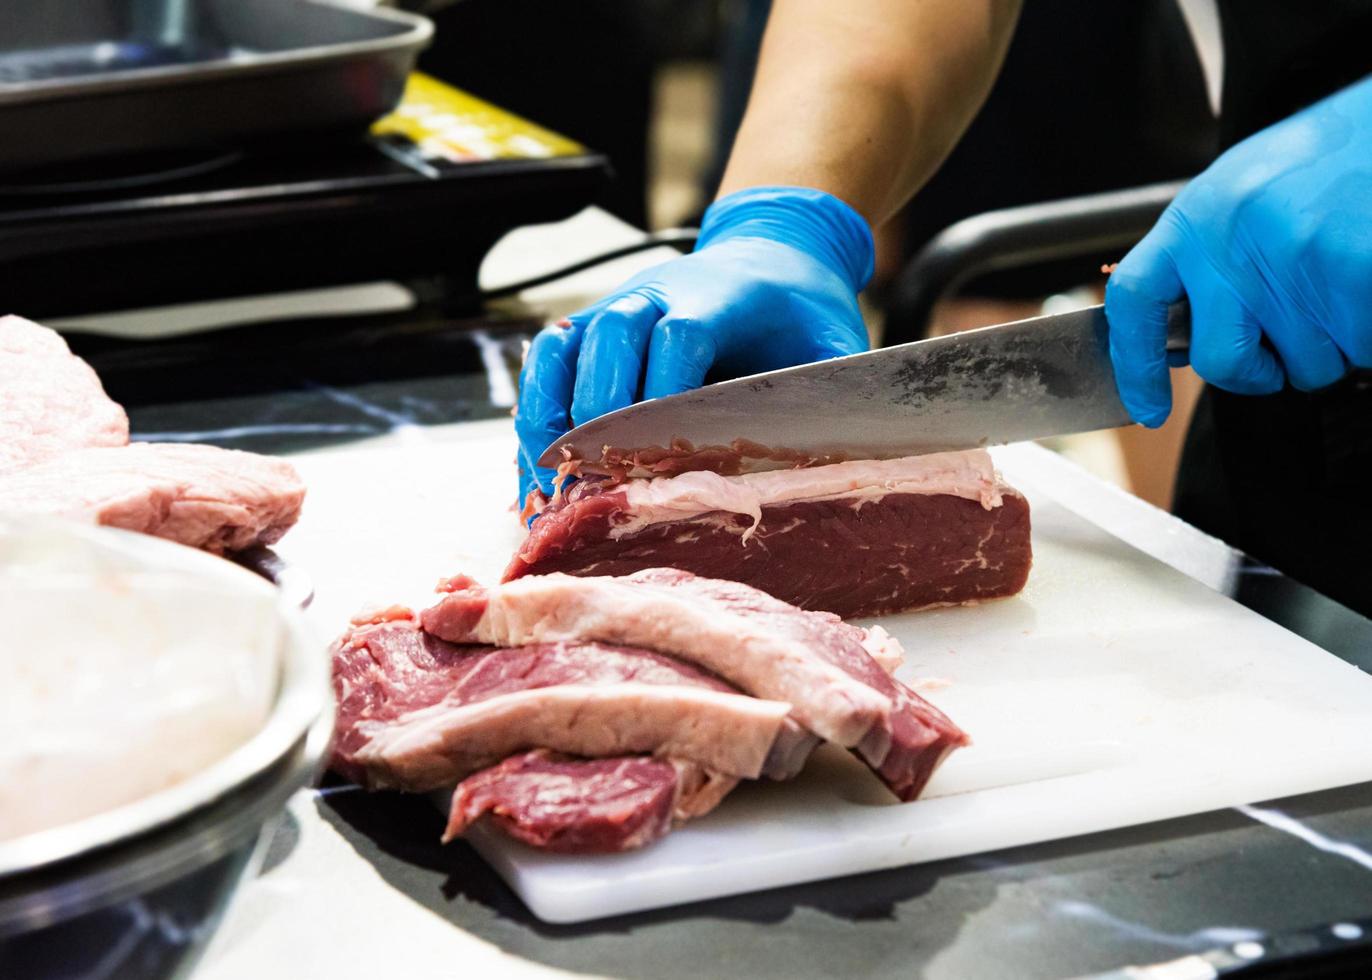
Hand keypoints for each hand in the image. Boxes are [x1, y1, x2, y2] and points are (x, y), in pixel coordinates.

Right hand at [515, 186, 874, 506]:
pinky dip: (535, 405)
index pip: (679, 332)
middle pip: (610, 335)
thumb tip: (837, 444)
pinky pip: (549, 358)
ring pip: (565, 343)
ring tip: (547, 471)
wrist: (772, 248)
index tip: (656, 447)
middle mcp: (657, 292)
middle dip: (599, 406)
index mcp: (720, 294)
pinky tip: (537, 458)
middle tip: (595, 471)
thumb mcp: (834, 339)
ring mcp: (618, 305)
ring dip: (550, 407)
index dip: (663, 387)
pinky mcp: (594, 325)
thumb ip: (834, 383)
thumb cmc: (800, 307)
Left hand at [1105, 74, 1371, 426]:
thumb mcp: (1237, 195)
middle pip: (1222, 361)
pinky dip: (1366, 332)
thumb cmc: (1319, 162)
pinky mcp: (1353, 277)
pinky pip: (1360, 349)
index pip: (1133, 303)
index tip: (1146, 407)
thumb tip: (1175, 339)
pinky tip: (1364, 284)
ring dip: (1329, 346)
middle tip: (1278, 352)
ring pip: (1306, 365)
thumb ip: (1201, 261)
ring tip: (1338, 284)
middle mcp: (1234, 246)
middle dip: (1256, 374)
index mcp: (1195, 221)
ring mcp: (1294, 264)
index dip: (1134, 365)